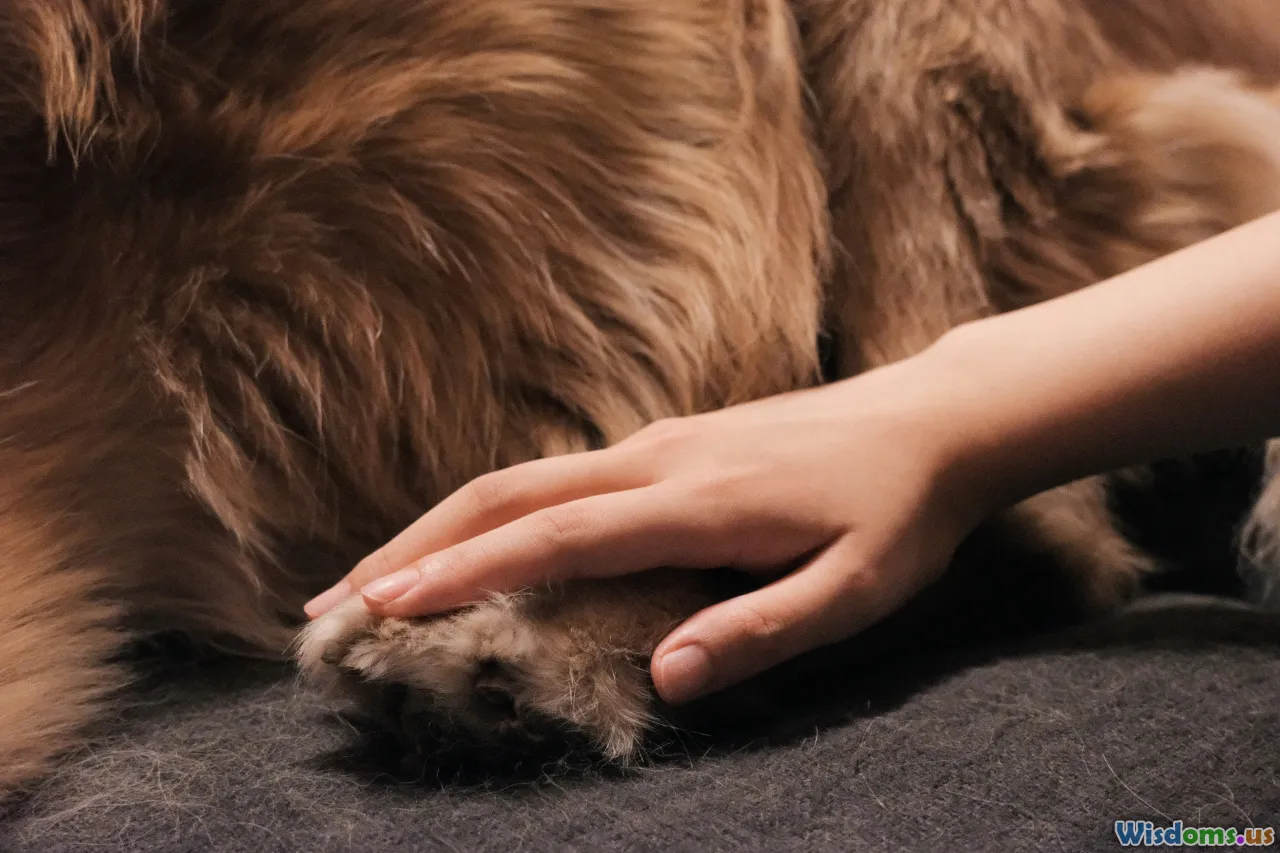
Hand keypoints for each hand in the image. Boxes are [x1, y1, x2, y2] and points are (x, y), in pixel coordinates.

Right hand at [305, 354, 992, 704]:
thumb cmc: (899, 513)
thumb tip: (663, 677)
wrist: (933, 420)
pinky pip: (555, 476)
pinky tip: (474, 545)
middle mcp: (655, 460)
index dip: (465, 574)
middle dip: (412, 546)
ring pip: (520, 478)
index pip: (554, 538)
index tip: (382, 607)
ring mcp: (656, 444)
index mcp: (694, 501)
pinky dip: (491, 513)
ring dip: (439, 527)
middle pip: (506, 494)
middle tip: (332, 601)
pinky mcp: (665, 444)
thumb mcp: (856, 589)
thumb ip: (762, 632)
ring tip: (374, 579)